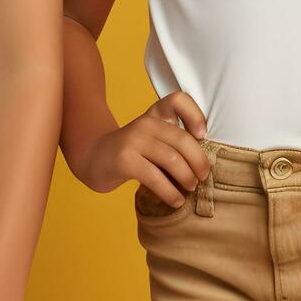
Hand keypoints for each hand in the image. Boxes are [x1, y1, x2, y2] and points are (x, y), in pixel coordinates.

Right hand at [76, 92, 209, 206]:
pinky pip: (155, 177)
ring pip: (172, 159)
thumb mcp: (154, 140)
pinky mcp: (124, 160)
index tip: (202, 136)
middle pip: (182, 138)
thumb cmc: (133, 152)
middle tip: (202, 177)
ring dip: (186, 178)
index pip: (178, 99)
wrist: (94, 158)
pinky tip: (175, 201)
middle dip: (199, 161)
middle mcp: (145, 123)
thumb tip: (205, 165)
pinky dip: (170, 193)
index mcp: (155, 114)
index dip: (195, 115)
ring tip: (190, 189)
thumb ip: (175, 142)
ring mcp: (133, 140)